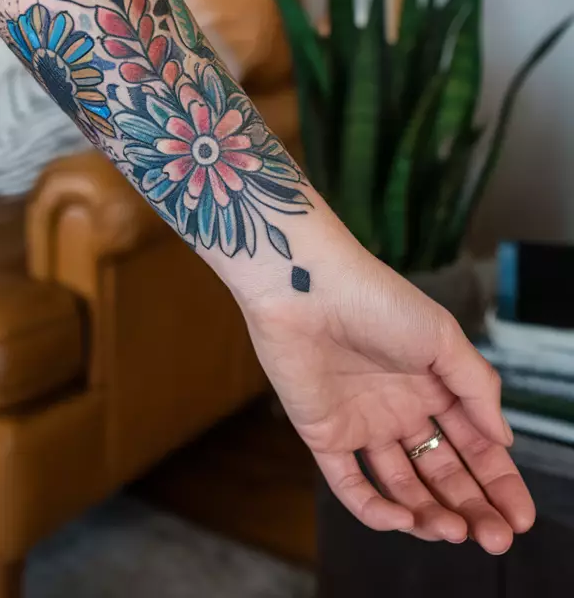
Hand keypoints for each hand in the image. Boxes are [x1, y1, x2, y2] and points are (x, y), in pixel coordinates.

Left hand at [240, 223, 535, 552]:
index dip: (498, 482)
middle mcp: (400, 408)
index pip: (474, 444)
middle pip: (442, 472)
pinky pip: (350, 485)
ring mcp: (363, 424)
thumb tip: (505, 438)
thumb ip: (477, 388)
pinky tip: (404, 519)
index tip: (520, 518)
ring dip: (430, 514)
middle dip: (472, 507)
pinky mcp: (325, 434)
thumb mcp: (443, 337)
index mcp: (433, 384)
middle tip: (495, 538)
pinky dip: (375, 510)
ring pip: (402, 486)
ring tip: (455, 532)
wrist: (306, 287)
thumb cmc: (378, 301)